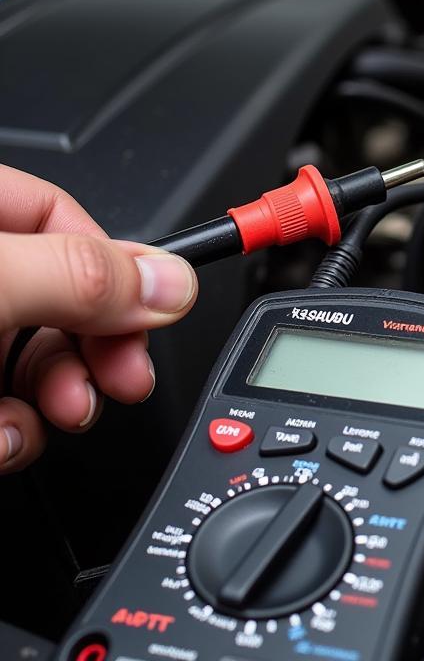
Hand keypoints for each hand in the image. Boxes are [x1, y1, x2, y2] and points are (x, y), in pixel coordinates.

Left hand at [0, 165, 196, 471]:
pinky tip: (1, 443)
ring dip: (55, 403)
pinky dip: (8, 436)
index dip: (116, 267)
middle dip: (95, 349)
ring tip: (54, 418)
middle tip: (120, 380)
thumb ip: (80, 277)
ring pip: (29, 361)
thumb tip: (169, 283)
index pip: (62, 217)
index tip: (151, 315)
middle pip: (59, 298)